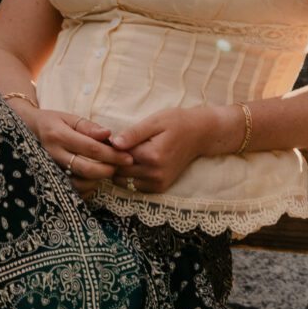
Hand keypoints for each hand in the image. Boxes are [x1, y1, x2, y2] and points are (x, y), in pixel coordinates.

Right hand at [18, 103, 123, 200]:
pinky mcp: (49, 180)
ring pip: (78, 182)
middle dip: (108, 169)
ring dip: (98, 179)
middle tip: (121, 165)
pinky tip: (94, 179)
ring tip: (108, 170)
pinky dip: (86, 188)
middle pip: (86, 169)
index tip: (128, 157)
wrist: (26, 131)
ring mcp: (49, 170)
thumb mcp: (69, 117)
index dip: (112, 154)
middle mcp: (52, 154)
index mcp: (58, 135)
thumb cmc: (52, 122)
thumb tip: (108, 135)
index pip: (91, 148)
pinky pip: (71, 190)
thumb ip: (88, 127)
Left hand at [102, 105, 229, 195]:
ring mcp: (158, 183)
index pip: (118, 156)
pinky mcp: (160, 187)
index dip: (109, 147)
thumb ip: (133, 133)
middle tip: (113, 147)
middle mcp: (155, 173)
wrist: (200, 135)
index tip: (107, 139)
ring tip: (123, 155)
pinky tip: (133, 163)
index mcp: (152, 155)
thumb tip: (113, 143)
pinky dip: (129, 177)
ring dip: (119, 170)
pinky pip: (134, 187)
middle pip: (119, 171)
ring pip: (124, 181)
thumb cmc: (177, 123)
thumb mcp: (155, 121)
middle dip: (113, 160)